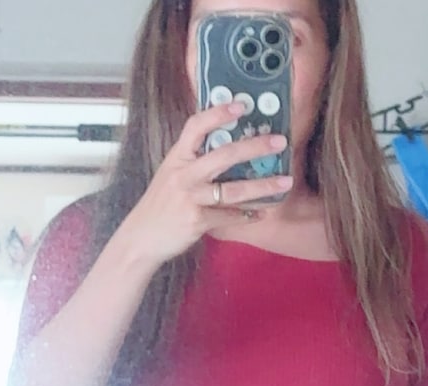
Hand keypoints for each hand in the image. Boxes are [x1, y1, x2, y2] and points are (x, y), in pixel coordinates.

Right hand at [117, 103, 292, 267]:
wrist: (142, 237)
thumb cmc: (161, 205)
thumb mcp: (171, 175)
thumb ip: (193, 162)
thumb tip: (226, 149)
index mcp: (177, 157)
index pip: (196, 126)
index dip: (218, 113)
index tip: (241, 105)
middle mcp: (184, 174)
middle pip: (224, 155)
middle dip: (255, 147)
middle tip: (279, 141)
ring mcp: (191, 198)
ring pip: (233, 190)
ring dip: (262, 186)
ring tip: (285, 182)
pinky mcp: (197, 221)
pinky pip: (229, 216)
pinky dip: (247, 216)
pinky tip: (260, 214)